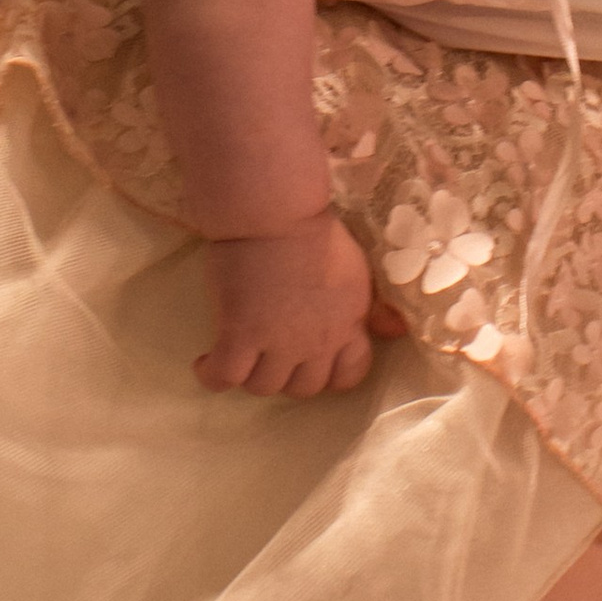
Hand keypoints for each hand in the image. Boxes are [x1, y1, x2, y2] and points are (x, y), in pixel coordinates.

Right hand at [196, 210, 380, 398]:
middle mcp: (316, 342)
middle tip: (270, 355)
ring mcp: (277, 342)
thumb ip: (373, 306)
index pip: (349, 375)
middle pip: (304, 387)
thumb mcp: (358, 269)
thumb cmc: (315, 231)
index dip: (331, 375)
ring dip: (252, 377)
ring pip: (264, 387)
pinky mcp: (239, 335)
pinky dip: (213, 376)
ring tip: (240, 358)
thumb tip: (394, 332)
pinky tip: (206, 364)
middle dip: (289, 377)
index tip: (313, 362)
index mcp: (348, 324)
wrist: (275, 213)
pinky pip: (225, 376)